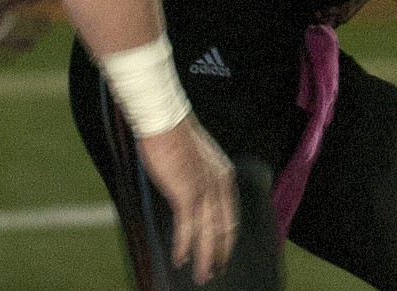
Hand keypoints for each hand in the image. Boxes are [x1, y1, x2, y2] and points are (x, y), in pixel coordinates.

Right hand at [138, 116, 239, 284]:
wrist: (165, 122)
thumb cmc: (174, 137)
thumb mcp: (195, 160)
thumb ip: (198, 180)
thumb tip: (190, 198)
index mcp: (224, 175)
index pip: (231, 215)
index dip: (228, 237)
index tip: (224, 253)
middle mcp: (220, 184)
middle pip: (224, 228)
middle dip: (220, 254)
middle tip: (214, 272)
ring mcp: (205, 189)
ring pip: (208, 233)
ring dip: (204, 258)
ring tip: (201, 275)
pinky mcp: (187, 193)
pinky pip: (187, 228)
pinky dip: (184, 246)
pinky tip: (181, 259)